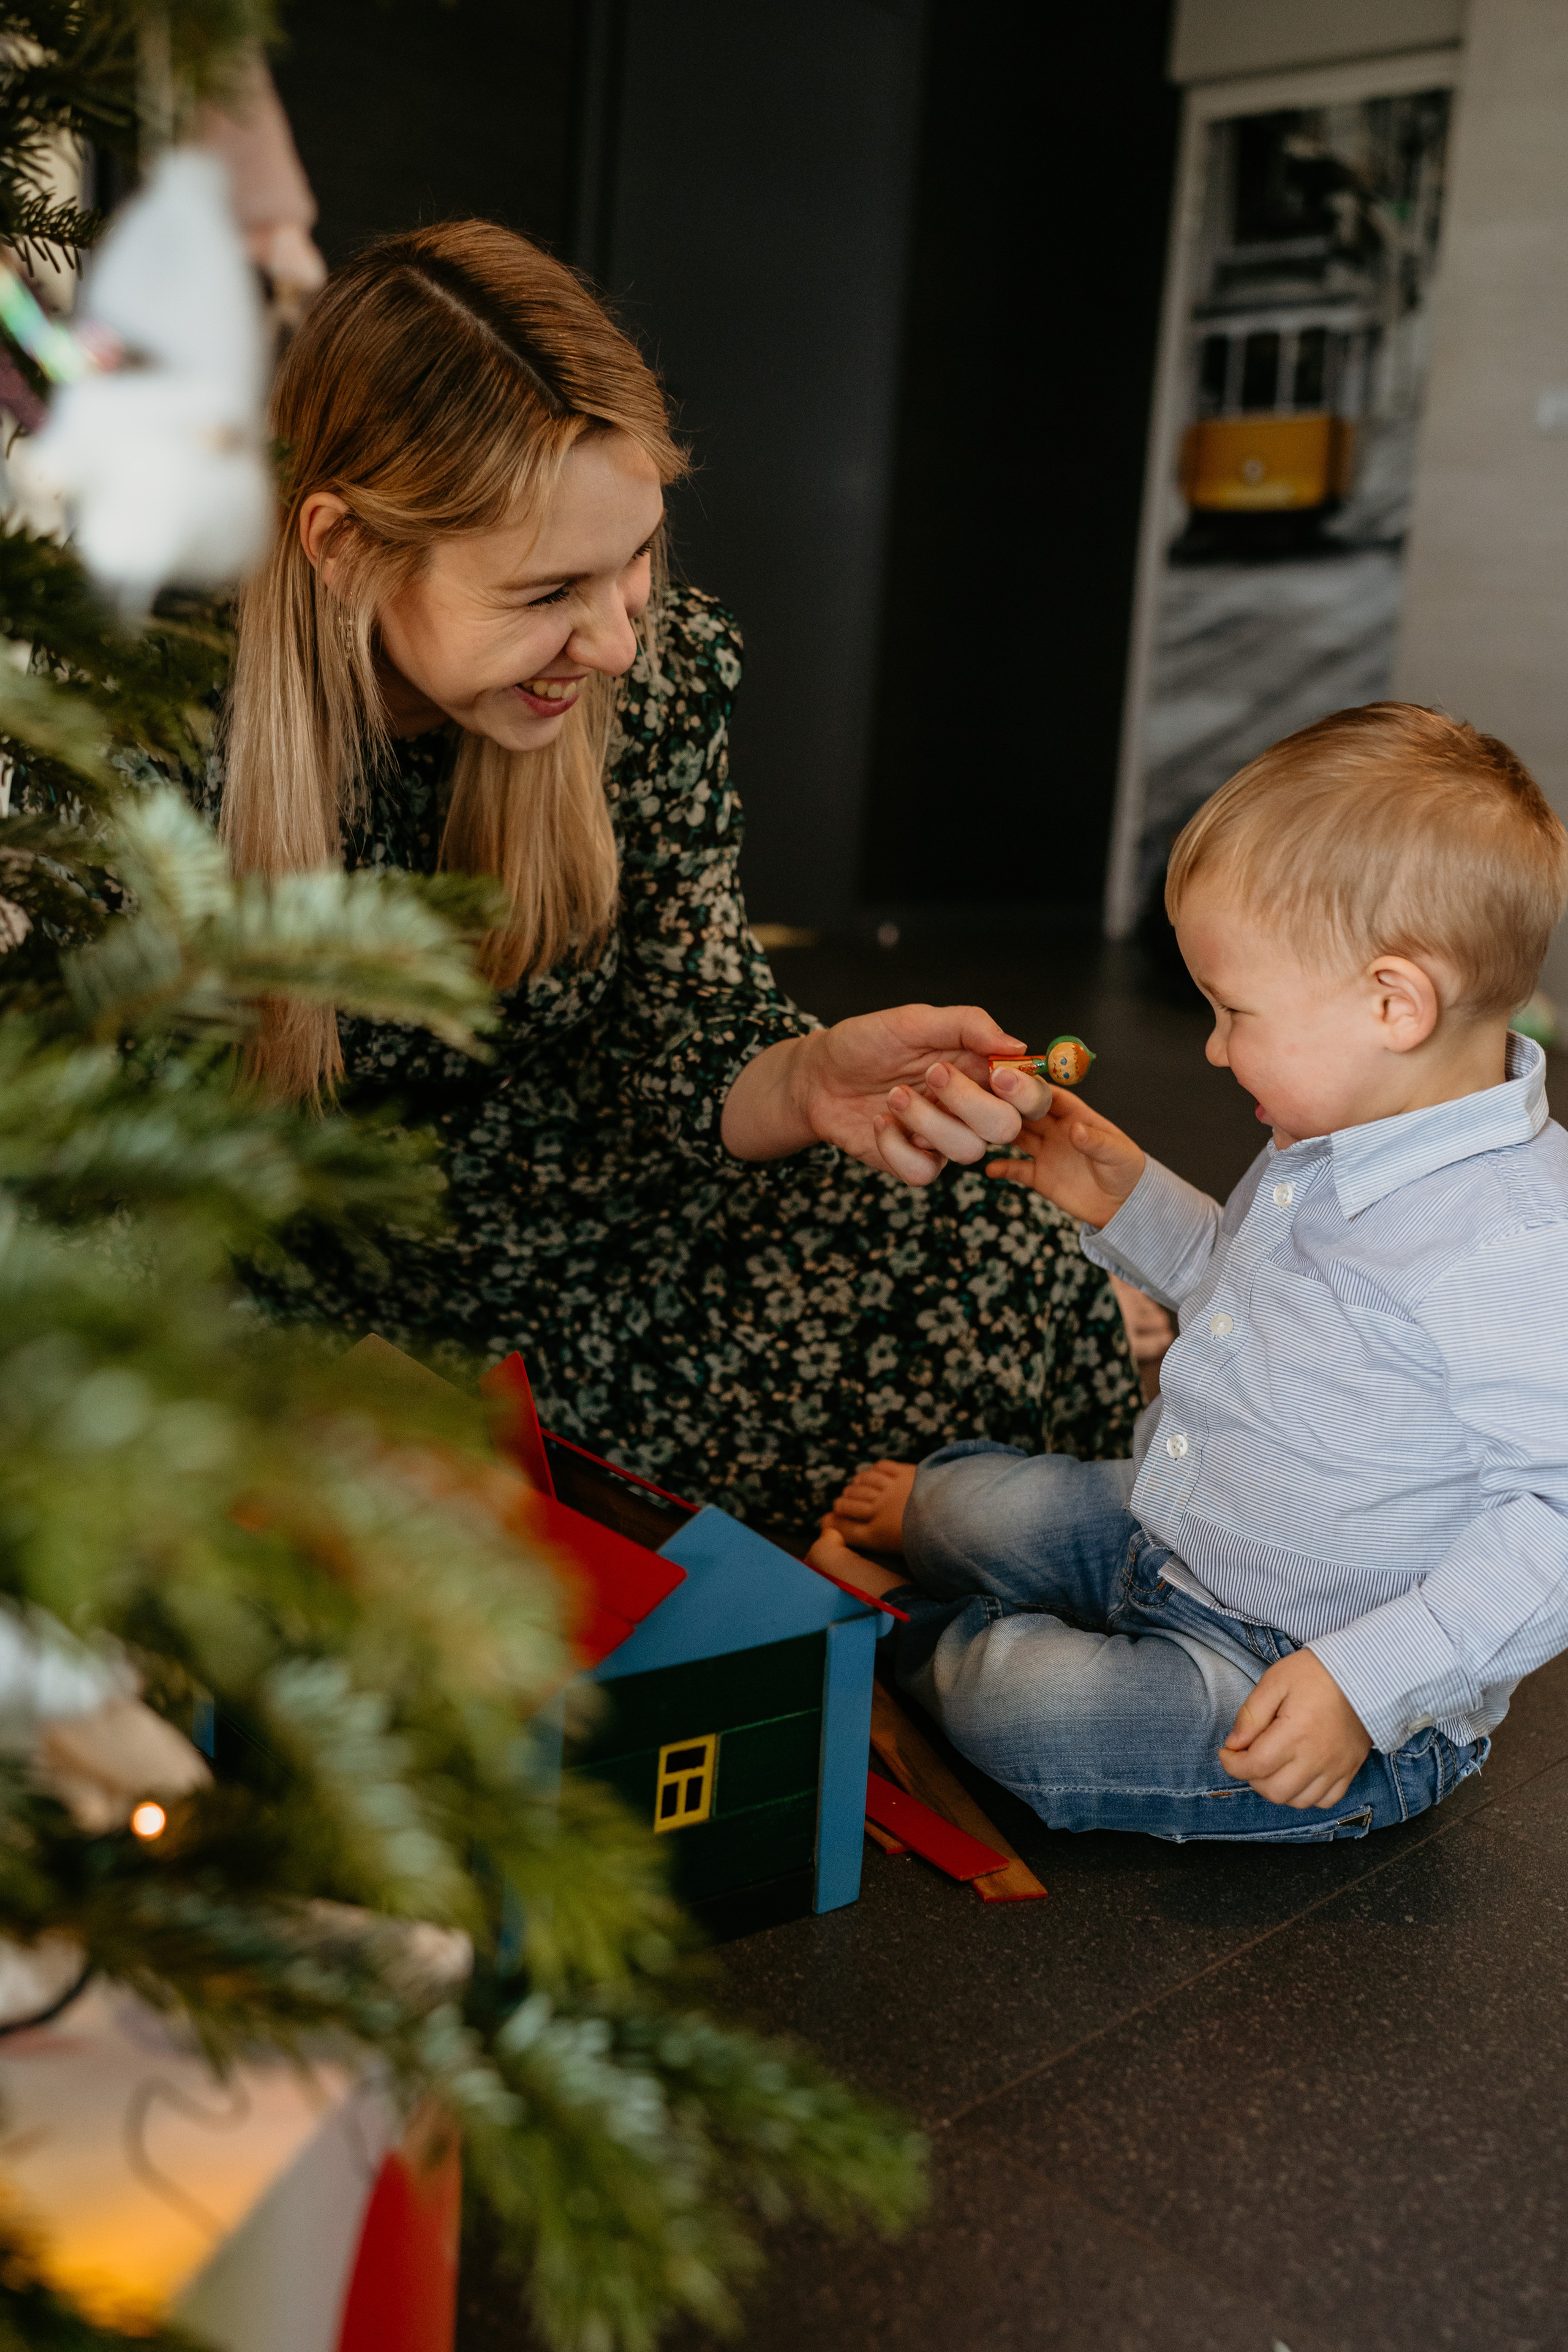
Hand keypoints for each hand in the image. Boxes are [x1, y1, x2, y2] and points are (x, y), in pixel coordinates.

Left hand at [722, 1004, 1028, 1185]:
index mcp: (980, 1072)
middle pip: (1005, 1128)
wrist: (816, 1076)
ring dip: (926, 1121)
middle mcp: (969, 1109)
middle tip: (933, 1074)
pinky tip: (879, 1122)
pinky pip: (924, 1172)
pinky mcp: (914, 1162)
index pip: (1030, 1094)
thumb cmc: (865, 1043)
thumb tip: (1017, 1046)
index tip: (998, 1075)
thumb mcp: (913, 1021)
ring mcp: (942, 1139)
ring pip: (966, 1151)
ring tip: (893, 1095)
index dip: (1027, 1092)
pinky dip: (897, 1147)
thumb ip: (967, 1026)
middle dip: (969, 1103)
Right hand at [984, 1069, 1145, 1225]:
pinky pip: (1016, 1170)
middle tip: (985, 1095)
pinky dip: (1002, 1168)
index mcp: (1076, 1116)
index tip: (1010, 1078)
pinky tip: (989, 1168)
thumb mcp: (1117, 1153)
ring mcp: (1046, 1152)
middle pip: (1027, 1112)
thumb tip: (1074, 1129)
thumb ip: (1095, 1141)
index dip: (1031, 1086)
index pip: (1050, 1096)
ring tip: (980, 1126)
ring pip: (1016, 1136)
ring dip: (1000, 1130)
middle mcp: (1056, 1130)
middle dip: (1008, 1103)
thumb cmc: (1126, 1171)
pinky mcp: (1040, 1177)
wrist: (1124, 1206)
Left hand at [1218, 1650, 1371, 1809]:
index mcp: (1294, 1733)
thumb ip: (1251, 1714)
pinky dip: (1307, 1795)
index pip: (1254, 1766)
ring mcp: (1336, 1768)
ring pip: (1298, 1801)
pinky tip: (1298, 1775)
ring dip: (1277, 1789)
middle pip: (1274, 1791)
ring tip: (1272, 1766)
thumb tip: (1234, 1744)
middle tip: (1248, 1757)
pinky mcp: (1349, 1770)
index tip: (1227, 1752)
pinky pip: (1326, 1800)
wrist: (1364, 1674)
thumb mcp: (1275, 1681)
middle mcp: (1316, 1757)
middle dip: (1252, 1778)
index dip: (1232, 1764)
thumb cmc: (1316, 1673)